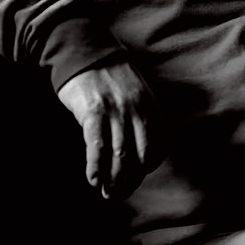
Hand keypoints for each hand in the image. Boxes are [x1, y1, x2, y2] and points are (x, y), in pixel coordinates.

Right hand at [57, 60, 163, 198]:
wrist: (86, 51)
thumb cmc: (110, 76)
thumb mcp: (136, 93)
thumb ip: (141, 118)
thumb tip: (138, 155)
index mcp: (150, 105)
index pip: (158, 147)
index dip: (147, 167)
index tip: (134, 177)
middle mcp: (137, 109)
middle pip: (140, 157)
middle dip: (130, 181)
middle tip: (118, 193)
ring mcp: (115, 109)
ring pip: (120, 156)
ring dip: (114, 181)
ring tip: (106, 192)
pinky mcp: (93, 110)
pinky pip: (98, 146)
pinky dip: (97, 167)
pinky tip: (93, 179)